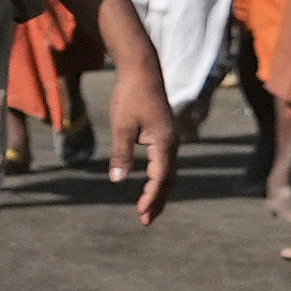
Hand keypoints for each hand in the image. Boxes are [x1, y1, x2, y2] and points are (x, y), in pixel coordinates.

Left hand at [100, 39, 178, 223]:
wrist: (141, 70)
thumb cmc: (130, 96)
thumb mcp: (121, 125)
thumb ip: (122, 153)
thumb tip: (118, 180)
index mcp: (164, 143)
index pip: (160, 178)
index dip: (151, 197)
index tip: (141, 213)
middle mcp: (171, 144)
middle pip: (168, 180)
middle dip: (157, 201)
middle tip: (145, 220)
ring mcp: (169, 139)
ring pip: (168, 172)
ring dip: (159, 191)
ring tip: (148, 210)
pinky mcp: (163, 135)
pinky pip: (164, 163)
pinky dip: (159, 178)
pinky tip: (151, 185)